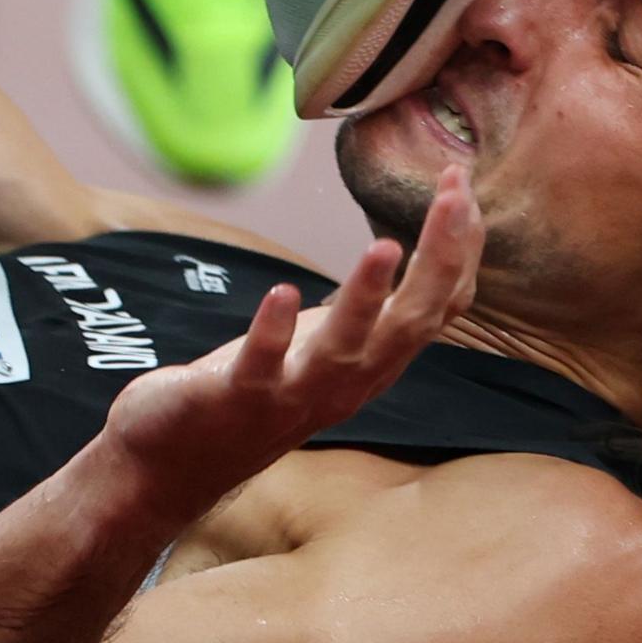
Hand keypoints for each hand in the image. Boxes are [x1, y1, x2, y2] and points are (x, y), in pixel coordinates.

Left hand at [95, 166, 480, 519]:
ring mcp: (293, 394)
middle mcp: (347, 382)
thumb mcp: (326, 346)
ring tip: (385, 246)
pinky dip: (274, 330)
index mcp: (372, 363)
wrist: (179, 460)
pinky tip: (282, 290)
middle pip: (411, 324)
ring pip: (346, 350)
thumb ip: (365, 311)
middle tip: (453, 198)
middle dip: (437, 259)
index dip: (458, 248)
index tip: (462, 182)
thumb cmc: (261, 389)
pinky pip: (264, 365)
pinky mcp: (237, 398)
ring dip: (366, 298)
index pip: (437, 307)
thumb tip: (402, 250)